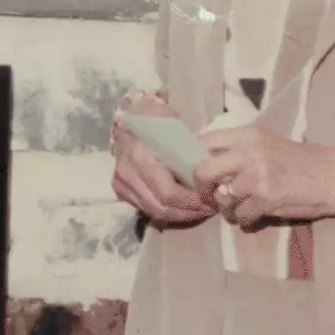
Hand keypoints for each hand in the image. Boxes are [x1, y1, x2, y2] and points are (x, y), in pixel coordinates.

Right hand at [109, 95, 215, 227]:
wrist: (130, 118)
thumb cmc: (156, 120)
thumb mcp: (174, 129)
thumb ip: (189, 152)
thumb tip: (210, 174)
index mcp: (140, 157)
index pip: (168, 193)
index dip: (192, 202)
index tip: (212, 200)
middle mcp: (127, 175)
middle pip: (161, 207)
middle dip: (189, 212)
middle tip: (210, 208)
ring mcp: (122, 185)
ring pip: (155, 212)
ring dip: (180, 215)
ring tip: (201, 210)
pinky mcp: (122, 192)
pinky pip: (148, 210)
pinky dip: (169, 213)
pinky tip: (185, 208)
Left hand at [196, 112, 334, 227]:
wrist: (334, 177)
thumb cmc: (300, 161)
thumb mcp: (266, 143)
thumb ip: (237, 149)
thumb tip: (203, 161)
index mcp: (247, 134)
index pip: (203, 142)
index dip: (194, 160)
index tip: (199, 173)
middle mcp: (248, 151)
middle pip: (201, 170)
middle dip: (201, 188)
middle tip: (210, 196)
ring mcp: (257, 175)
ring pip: (221, 198)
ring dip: (226, 208)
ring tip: (239, 207)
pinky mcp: (266, 198)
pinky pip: (240, 215)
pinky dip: (245, 220)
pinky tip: (254, 215)